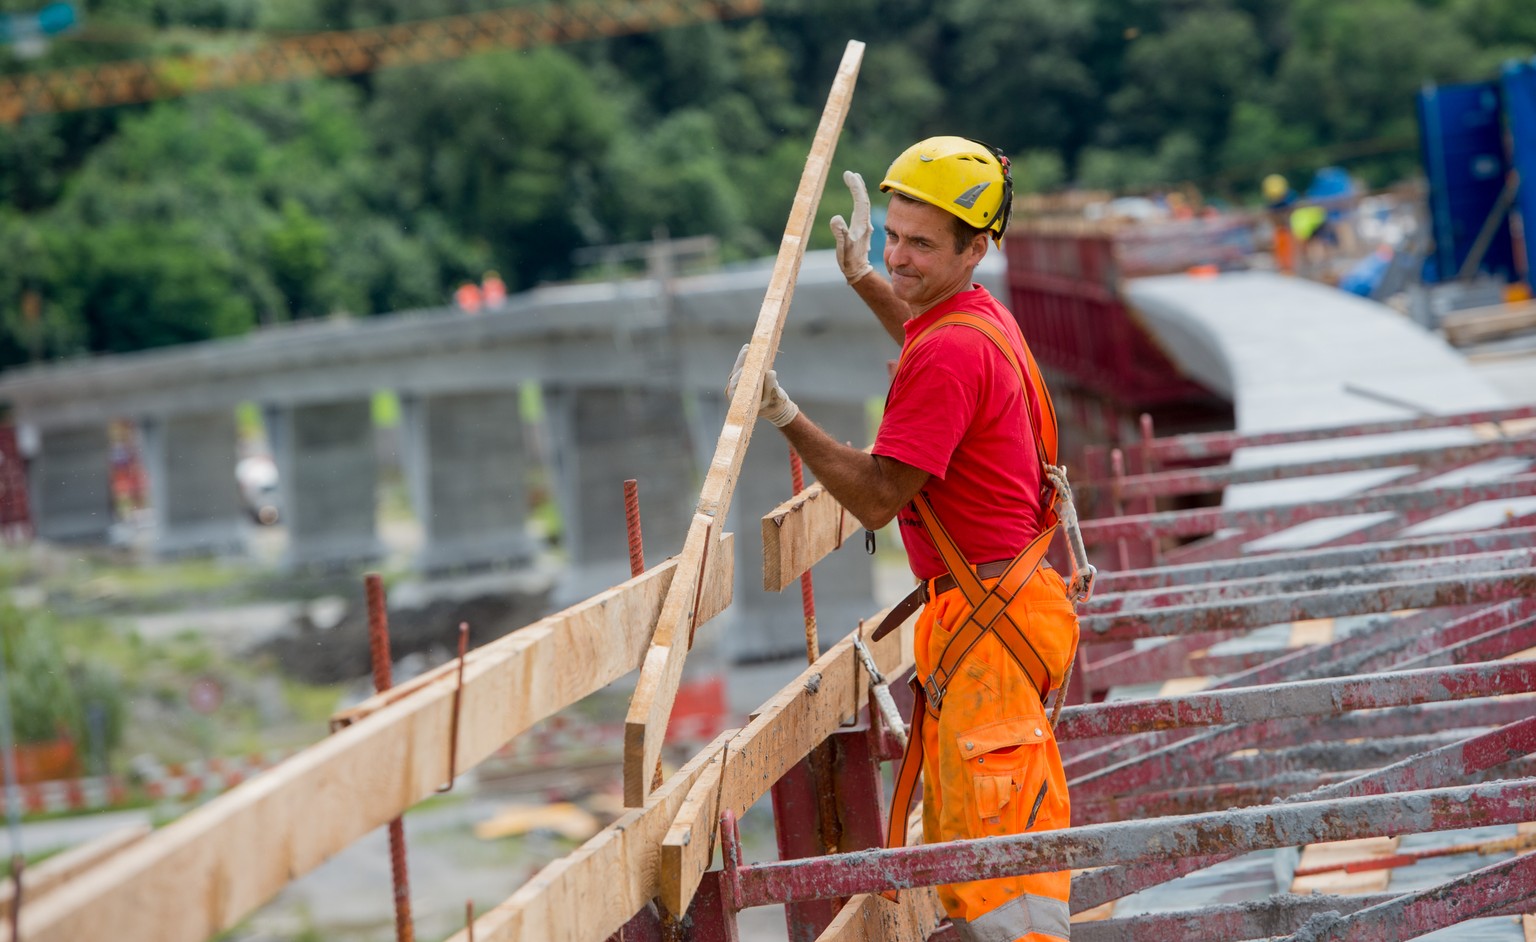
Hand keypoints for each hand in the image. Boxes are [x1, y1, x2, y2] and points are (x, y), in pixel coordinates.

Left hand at [726, 344, 798, 427]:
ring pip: (739, 369)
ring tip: (748, 347)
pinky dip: (746, 358)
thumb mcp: (776, 397)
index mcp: (739, 401)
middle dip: (742, 363)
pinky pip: (743, 367)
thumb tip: (770, 373)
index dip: (740, 375)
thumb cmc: (775, 404)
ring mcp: (737, 385)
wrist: (775, 406)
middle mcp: (735, 392)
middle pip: (736, 375)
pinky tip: (748, 348)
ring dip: (744, 358)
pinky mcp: (742, 378)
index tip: (745, 367)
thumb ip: (772, 387)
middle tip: (748, 351)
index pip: (737, 386)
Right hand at [828, 170, 873, 284]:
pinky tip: (857, 201)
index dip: (855, 187)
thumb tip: (836, 218)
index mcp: (862, 224)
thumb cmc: (849, 261)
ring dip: (859, 192)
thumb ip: (840, 233)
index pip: (860, 201)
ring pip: (863, 205)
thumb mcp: (843, 247)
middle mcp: (865, 223)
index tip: (849, 174)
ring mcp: (864, 227)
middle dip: (858, 186)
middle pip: (863, 200)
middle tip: (852, 174)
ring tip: (855, 181)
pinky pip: (861, 212)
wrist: (858, 272)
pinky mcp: (861, 231)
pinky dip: (858, 202)